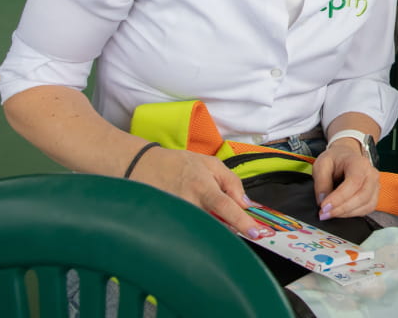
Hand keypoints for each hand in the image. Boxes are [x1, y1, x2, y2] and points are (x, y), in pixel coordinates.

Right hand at [129, 146, 261, 236]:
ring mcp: (176, 215)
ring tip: (210, 218)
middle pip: (215, 225)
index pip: (226, 207)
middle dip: (229, 229)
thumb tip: (245, 203)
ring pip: (201, 232)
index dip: (241, 221)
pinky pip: (187, 233)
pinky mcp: (165, 224)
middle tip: (235, 226)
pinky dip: (197, 232)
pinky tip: (197, 223)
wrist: (142, 165)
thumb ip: (232, 182)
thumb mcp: (211, 163)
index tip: (255, 233)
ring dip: (213, 231)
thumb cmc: (179, 164)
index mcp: (202, 187)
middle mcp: (189, 203)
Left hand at [312, 141, 379, 218]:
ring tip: (329, 213)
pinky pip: (367, 209)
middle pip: (363, 196)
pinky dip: (353, 214)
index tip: (323, 206)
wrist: (346, 156)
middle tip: (324, 213)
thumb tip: (322, 201)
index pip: (354, 182)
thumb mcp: (321, 165)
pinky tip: (340, 212)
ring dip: (346, 213)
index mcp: (359, 163)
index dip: (339, 197)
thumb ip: (321, 182)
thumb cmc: (335, 160)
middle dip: (342, 208)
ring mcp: (375, 185)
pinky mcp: (374, 195)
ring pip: (366, 205)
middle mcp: (371, 174)